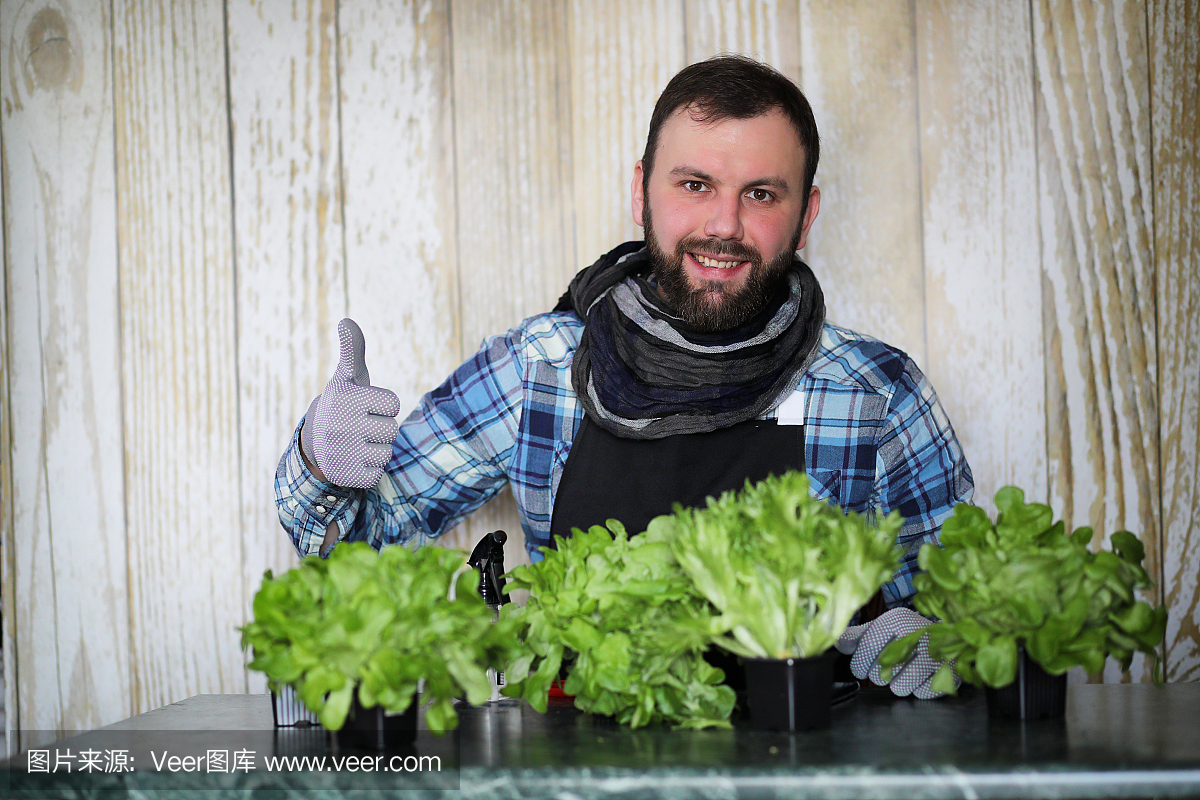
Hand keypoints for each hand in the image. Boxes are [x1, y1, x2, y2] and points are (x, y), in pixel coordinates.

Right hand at [301, 318, 400, 487]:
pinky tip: (353, 460)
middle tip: (359, 426)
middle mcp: (341, 426)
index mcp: (345, 399)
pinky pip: (378, 473)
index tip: (363, 406)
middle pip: (392, 430)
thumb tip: (346, 321)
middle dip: (380, 428)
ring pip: (387, 453)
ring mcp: (342, 453)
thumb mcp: (347, 377)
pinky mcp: (346, 476)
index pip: (393, 405)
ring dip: (377, 448)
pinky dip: (370, 468)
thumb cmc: (342, 404)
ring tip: (356, 442)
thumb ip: (353, 349)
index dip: (383, 406)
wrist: (314, 442)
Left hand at [835, 607, 958, 698]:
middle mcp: (918, 634)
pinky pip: (922, 694)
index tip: (860, 667)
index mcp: (897, 620)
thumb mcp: (882, 629)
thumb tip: (836, 643)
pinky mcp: (951, 673)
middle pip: (881, 672)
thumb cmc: (908, 635)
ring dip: (899, 684)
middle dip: (880, 675)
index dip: (859, 663)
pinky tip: (923, 676)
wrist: (950, 638)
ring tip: (906, 671)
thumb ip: (857, 637)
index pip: (867, 647)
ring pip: (900, 687)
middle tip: (890, 667)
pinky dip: (919, 689)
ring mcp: (937, 655)